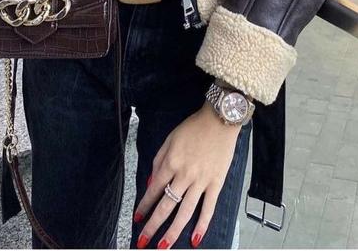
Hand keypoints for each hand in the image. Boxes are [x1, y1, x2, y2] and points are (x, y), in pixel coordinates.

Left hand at [133, 104, 242, 248]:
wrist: (219, 119)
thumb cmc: (194, 127)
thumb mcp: (170, 139)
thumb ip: (159, 161)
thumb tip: (151, 182)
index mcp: (170, 162)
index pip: (153, 190)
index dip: (144, 206)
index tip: (137, 218)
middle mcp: (184, 175)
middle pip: (166, 206)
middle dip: (152, 226)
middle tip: (142, 241)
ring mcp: (201, 181)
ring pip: (185, 212)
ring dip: (172, 232)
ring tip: (163, 247)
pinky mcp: (216, 183)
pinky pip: (208, 208)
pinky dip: (202, 225)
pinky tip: (195, 239)